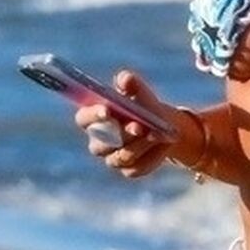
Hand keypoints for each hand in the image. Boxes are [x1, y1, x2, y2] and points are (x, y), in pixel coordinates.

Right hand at [72, 69, 192, 181]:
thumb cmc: (142, 105)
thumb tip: (125, 78)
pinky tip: (165, 143)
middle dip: (121, 134)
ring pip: (122, 157)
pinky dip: (153, 155)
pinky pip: (138, 167)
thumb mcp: (138, 91)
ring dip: (141, 145)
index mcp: (93, 119)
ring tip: (158, 133)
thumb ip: (131, 84)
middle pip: (102, 144)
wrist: (162, 125)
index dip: (93, 115)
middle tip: (139, 126)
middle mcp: (99, 143)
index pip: (84, 119)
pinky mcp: (130, 170)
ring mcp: (113, 159)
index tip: (108, 110)